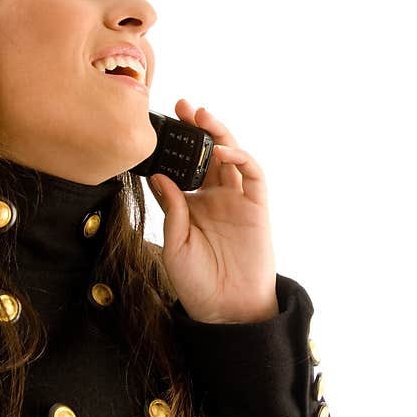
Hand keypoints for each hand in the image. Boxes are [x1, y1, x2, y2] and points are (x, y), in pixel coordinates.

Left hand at [146, 99, 277, 323]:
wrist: (226, 310)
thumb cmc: (197, 282)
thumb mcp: (175, 243)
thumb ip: (171, 208)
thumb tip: (159, 174)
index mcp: (192, 205)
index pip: (184, 166)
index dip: (175, 146)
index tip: (158, 126)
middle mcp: (215, 197)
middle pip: (208, 154)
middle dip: (197, 129)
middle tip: (182, 106)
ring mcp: (238, 200)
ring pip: (231, 157)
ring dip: (219, 134)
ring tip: (202, 116)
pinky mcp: (258, 207)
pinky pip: (253, 175)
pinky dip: (241, 158)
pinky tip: (223, 150)